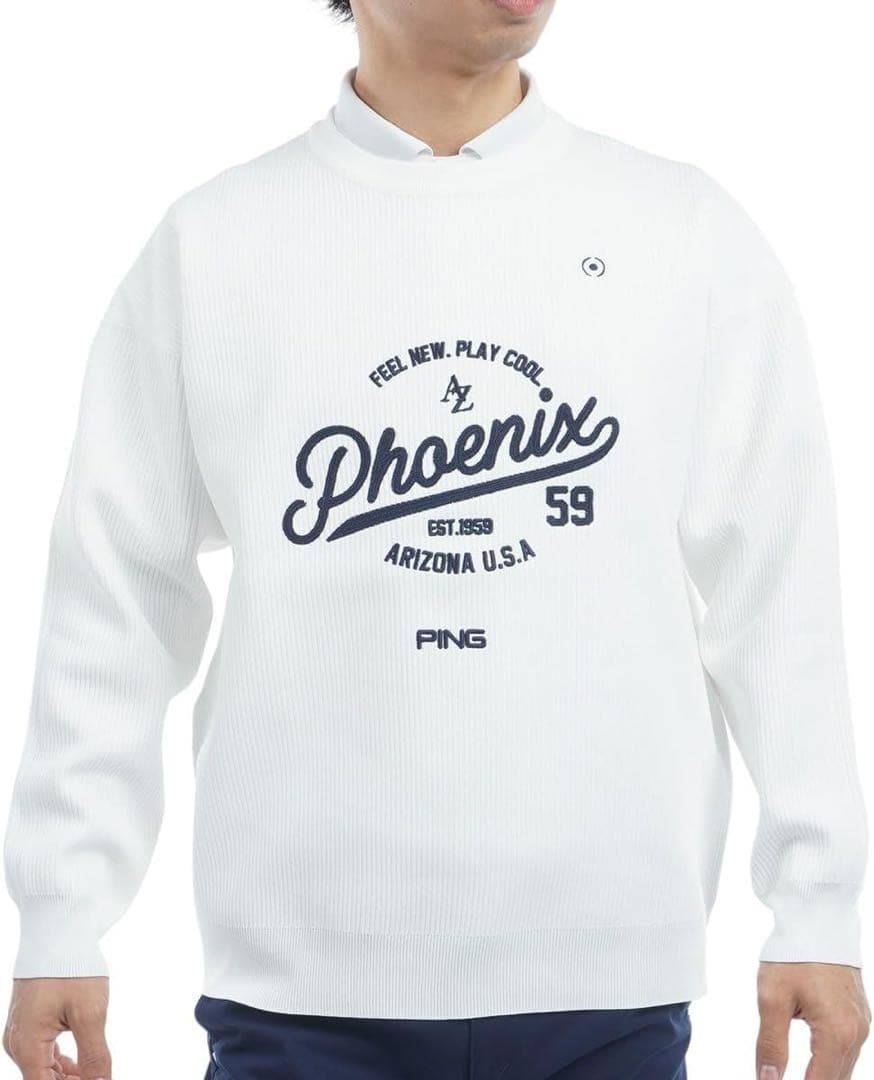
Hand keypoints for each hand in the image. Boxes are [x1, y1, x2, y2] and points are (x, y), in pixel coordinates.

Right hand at [3, 977, 110, 1079]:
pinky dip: (61, 1064)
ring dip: (68, 1077)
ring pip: (43, 1070)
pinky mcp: (29, 1023)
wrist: (60, 931)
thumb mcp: (90, 1014)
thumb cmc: (72, 968)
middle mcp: (17, 1043)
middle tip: (101, 1076)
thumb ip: (94, 1056)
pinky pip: (42, 1055)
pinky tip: (81, 1065)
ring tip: (95, 1074)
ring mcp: (21, 1033)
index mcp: (26, 1046)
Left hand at [756, 962, 869, 1078]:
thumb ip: (771, 1045)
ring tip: (790, 1076)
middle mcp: (857, 1034)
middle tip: (776, 1079)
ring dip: (821, 1078)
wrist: (817, 920)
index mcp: (836, 1033)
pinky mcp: (859, 1017)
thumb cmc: (793, 955)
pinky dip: (830, 1064)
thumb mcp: (773, 998)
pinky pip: (847, 1053)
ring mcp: (861, 1026)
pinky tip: (813, 1066)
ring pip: (843, 1070)